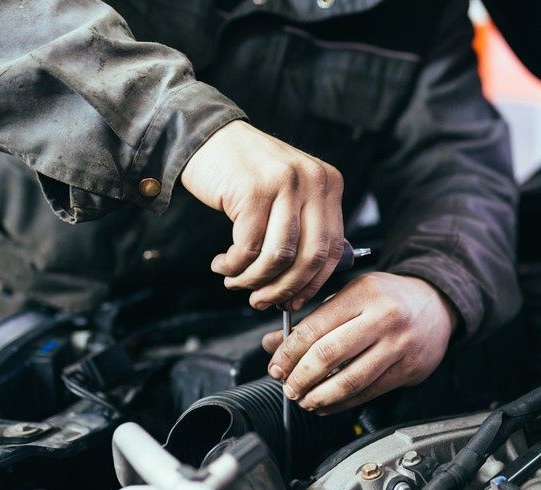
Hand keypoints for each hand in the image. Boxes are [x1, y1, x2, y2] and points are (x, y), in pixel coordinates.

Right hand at [181, 120, 345, 309]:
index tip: (293, 301)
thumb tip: (303, 287)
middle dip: (284, 288)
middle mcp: (313, 181)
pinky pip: (248, 247)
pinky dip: (233, 265)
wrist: (206, 137)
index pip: (333, 248)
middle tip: (260, 301)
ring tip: (235, 282)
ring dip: (254, 279)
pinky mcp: (254, 190)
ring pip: (279, 256)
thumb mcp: (287, 195)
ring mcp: (285, 183)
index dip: (313, 283)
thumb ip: (303, 229)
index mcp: (329, 184)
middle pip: (310, 256)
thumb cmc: (245, 174)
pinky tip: (222, 265)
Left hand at [262, 273, 458, 414]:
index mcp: (364, 294)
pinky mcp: (409, 369)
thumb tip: (275, 344)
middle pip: (330, 354)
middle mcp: (384, 318)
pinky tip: (326, 405)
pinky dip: (342, 404)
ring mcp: (399, 346)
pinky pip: (369, 393)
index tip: (276, 366)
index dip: (289, 352)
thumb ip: (314, 319)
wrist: (437, 304)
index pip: (316, 327)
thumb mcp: (351, 295)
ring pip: (350, 380)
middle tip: (287, 386)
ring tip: (304, 399)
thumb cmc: (389, 298)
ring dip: (320, 396)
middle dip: (301, 377)